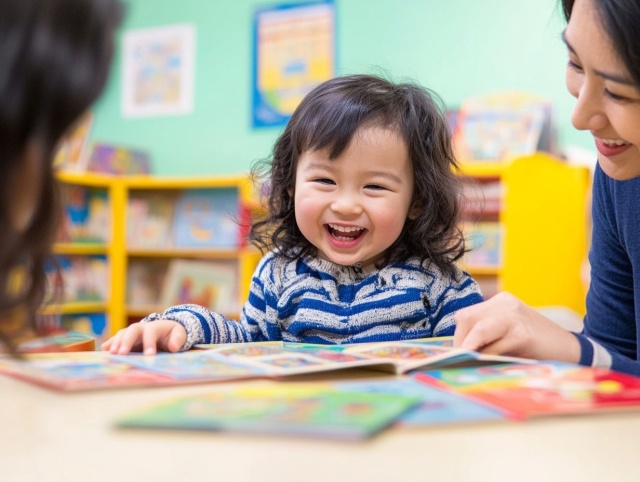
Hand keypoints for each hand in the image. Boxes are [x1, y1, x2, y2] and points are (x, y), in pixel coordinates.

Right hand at [101, 319, 186, 354]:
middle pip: (132, 331)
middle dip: (127, 341)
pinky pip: (118, 339)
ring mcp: (133, 332)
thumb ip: (178, 340)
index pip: (150, 333)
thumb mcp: (179, 334)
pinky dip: (111, 343)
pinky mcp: (127, 338)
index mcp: (155, 326)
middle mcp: (142, 327)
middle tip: (122, 354)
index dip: (149, 343)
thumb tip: (173, 347)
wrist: (166, 329)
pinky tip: (105, 350)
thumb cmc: (172, 333)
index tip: (149, 356)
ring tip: (112, 354)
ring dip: (117, 343)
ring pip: (123, 334)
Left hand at [453, 292, 580, 362]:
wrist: (571, 350)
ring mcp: (515, 317)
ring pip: (479, 330)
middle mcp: (505, 303)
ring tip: (464, 362)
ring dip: (469, 349)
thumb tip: (457, 352)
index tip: (455, 354)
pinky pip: (496, 347)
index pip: (466, 315)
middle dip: (460, 341)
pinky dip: (487, 358)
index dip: (458, 336)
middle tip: (458, 360)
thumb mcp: (508, 333)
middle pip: (467, 318)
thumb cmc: (534, 346)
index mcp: (499, 302)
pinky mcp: (524, 334)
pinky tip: (488, 365)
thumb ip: (487, 336)